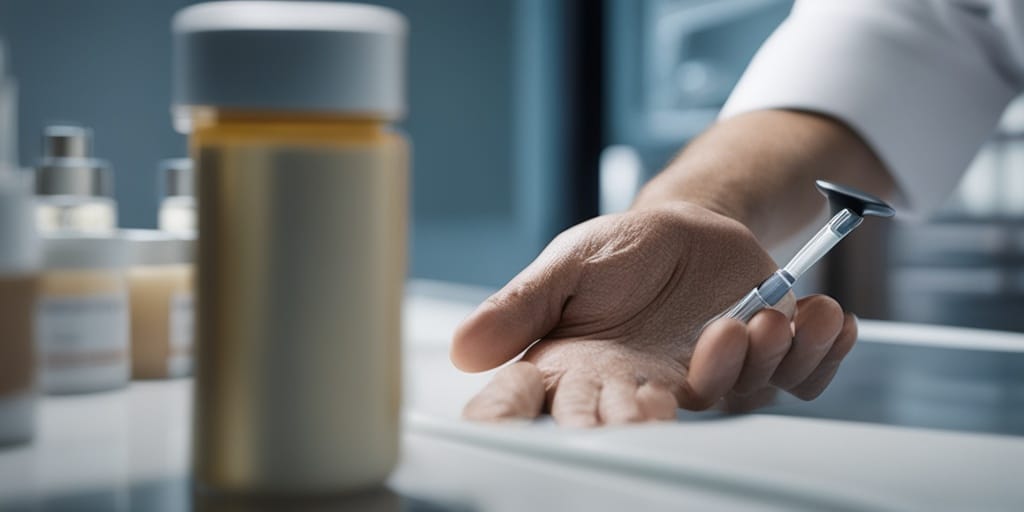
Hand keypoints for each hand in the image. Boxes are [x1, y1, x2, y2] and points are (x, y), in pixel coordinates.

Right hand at [451, 203, 856, 426]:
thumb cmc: (622, 249)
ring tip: (759, 316)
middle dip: (662, 417)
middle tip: (670, 391)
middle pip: (650, 429)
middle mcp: (645, 391)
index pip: (563, 419)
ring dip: (752, 361)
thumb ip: (521, 306)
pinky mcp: (763, 365)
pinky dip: (817, 350)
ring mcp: (710, 381)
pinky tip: (826, 316)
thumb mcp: (567, 265)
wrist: (690, 225)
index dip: (574, 429)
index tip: (596, 416)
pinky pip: (796, 377)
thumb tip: (461, 349)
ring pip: (733, 399)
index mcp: (586, 373)